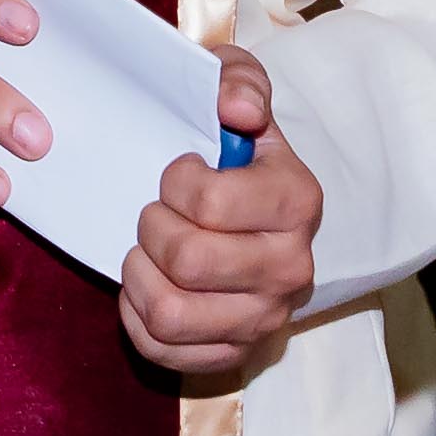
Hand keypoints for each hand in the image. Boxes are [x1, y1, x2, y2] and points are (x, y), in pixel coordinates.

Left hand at [116, 51, 323, 389]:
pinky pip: (163, 351)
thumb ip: (237, 80)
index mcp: (297, 201)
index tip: (178, 172)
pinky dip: (138, 317)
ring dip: (139, 275)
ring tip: (145, 249)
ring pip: (170, 314)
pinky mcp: (234, 354)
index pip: (210, 202)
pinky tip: (148, 285)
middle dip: (151, 227)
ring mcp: (264, 318)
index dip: (175, 182)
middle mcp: (291, 268)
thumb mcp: (235, 90)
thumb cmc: (233, 145)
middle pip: (187, 260)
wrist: (249, 209)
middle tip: (153, 211)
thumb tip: (237, 109)